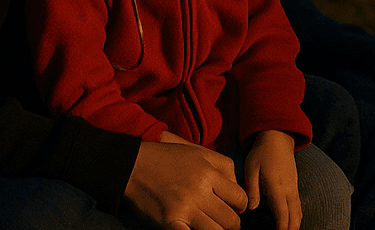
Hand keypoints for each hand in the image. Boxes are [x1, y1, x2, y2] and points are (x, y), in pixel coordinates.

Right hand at [124, 139, 247, 229]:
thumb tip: (238, 189)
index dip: (241, 207)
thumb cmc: (167, 159)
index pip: (240, 198)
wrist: (133, 166)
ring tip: (211, 227)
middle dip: (232, 224)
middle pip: (230, 220)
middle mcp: (199, 191)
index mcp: (208, 173)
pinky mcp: (170, 222)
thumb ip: (223, 166)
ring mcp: (184, 208)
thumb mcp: (198, 153)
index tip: (234, 209)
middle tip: (224, 223)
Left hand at [243, 129, 301, 229]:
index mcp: (277, 186)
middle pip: (295, 217)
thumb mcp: (251, 168)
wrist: (278, 138)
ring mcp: (293, 188)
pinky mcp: (294, 186)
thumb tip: (251, 209)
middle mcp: (288, 189)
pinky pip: (298, 207)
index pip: (282, 213)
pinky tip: (289, 224)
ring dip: (294, 225)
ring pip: (298, 213)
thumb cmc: (262, 153)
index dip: (281, 228)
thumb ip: (252, 189)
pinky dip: (296, 218)